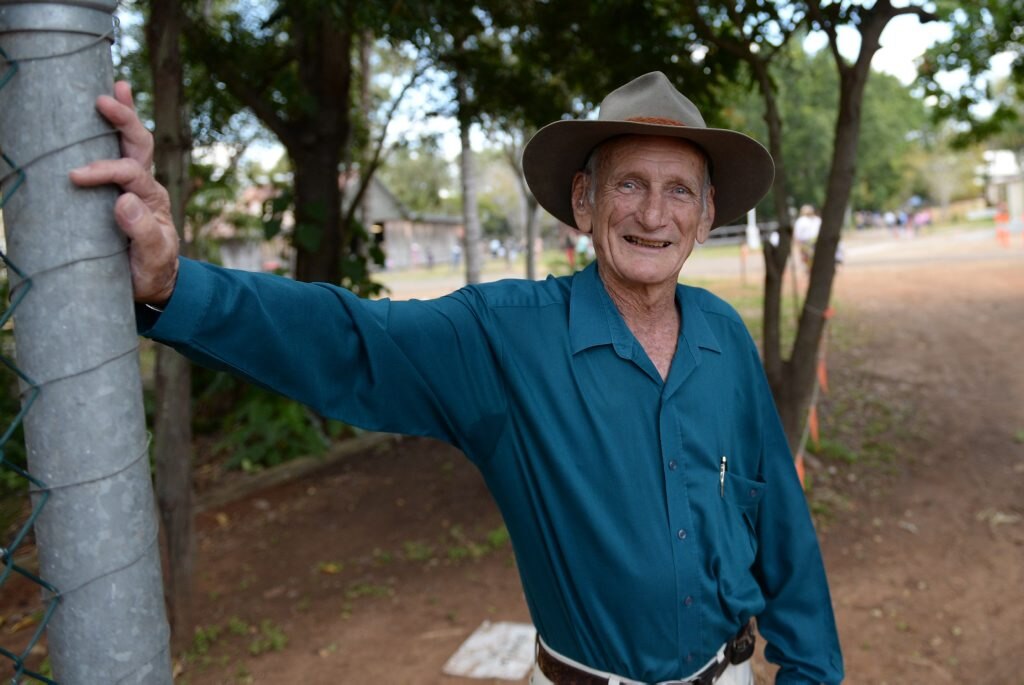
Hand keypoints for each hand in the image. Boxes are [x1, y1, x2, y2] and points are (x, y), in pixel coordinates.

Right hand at [69, 81, 179, 304]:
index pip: (129, 173)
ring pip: (133, 142)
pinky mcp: (120, 188)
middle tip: (104, 100)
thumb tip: (124, 200)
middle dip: (124, 120)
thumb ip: (143, 232)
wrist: (153, 281)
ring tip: (117, 87)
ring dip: (125, 114)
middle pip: (139, 145)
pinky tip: (107, 107)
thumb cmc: (152, 269)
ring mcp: (135, 184)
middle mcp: (146, 186)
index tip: (75, 176)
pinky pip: (120, 153)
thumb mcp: (152, 257)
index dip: (103, 170)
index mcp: (153, 198)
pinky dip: (115, 129)